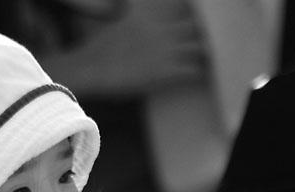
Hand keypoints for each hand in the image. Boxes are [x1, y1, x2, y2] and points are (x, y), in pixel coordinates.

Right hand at [46, 0, 206, 96]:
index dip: (188, 19)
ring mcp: (166, 51)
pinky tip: (196, 78)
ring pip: (199, 48)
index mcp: (149, 17)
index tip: (192, 26)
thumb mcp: (119, 23)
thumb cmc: (98, 51)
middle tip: (201, 45)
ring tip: (203, 62)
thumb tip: (131, 16)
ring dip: (202, 55)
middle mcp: (161, 31)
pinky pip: (194, 71)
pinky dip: (197, 74)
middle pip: (194, 27)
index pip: (181, 10)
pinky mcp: (167, 72)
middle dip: (199, 36)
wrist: (91, 68)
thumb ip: (134, 19)